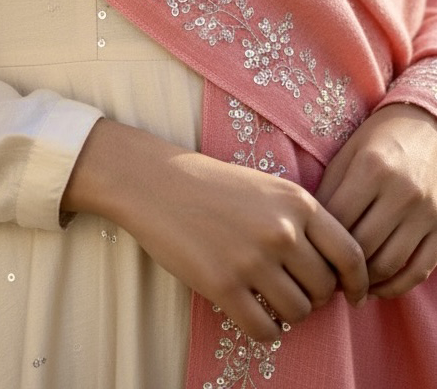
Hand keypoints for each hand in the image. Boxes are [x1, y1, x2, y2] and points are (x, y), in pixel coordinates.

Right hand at [64, 119, 367, 342]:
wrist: (156, 182)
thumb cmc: (213, 184)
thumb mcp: (267, 187)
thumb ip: (302, 220)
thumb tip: (333, 270)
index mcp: (297, 202)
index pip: (350, 254)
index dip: (357, 282)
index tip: (353, 295)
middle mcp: (281, 231)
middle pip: (324, 289)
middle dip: (314, 297)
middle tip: (294, 291)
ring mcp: (252, 259)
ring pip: (297, 312)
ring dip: (288, 314)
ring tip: (269, 300)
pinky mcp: (223, 285)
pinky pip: (264, 330)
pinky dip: (264, 330)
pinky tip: (253, 315)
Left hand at [315, 103, 436, 298]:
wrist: (426, 129)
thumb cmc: (377, 140)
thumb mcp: (348, 154)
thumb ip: (329, 191)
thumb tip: (309, 236)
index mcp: (372, 167)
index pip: (338, 221)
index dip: (318, 244)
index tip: (305, 255)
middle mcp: (402, 191)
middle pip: (362, 247)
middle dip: (338, 268)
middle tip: (322, 277)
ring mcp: (427, 212)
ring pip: (389, 264)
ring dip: (364, 283)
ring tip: (346, 285)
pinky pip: (418, 270)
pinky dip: (395, 286)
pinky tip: (376, 287)